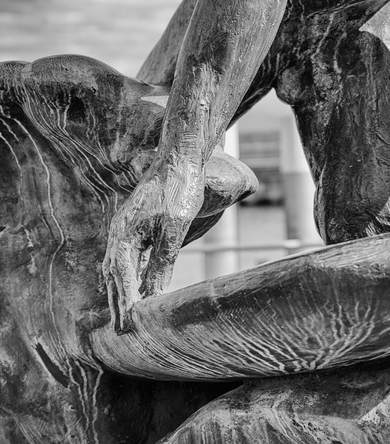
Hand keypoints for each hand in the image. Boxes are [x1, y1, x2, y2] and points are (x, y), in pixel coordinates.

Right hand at [103, 160, 204, 332]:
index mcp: (124, 236)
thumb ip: (162, 264)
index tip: (128, 329)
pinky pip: (126, 254)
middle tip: (124, 330)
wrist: (178, 156)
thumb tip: (153, 296)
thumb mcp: (173, 230)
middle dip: (118, 303)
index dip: (126, 305)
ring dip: (120, 290)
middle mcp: (118, 233)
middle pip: (114, 276)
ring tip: (125, 314)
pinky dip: (128, 273)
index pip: (122, 280)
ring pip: (117, 266)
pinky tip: (136, 282)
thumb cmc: (178, 190)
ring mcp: (124, 227)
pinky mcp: (133, 222)